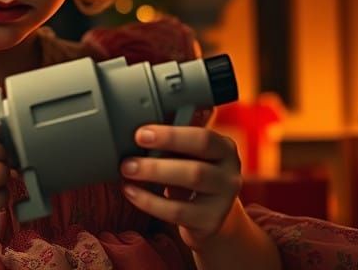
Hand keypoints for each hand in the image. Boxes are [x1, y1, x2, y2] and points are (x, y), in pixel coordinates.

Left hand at [119, 125, 241, 250]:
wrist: (209, 214)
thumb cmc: (191, 174)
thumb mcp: (189, 156)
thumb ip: (173, 144)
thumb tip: (138, 135)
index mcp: (224, 148)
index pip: (203, 138)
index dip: (171, 136)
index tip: (141, 134)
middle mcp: (229, 174)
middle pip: (196, 168)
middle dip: (158, 163)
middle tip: (128, 162)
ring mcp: (224, 201)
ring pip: (190, 187)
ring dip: (153, 177)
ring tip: (127, 173)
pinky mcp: (211, 223)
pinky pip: (178, 212)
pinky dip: (150, 202)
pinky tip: (132, 193)